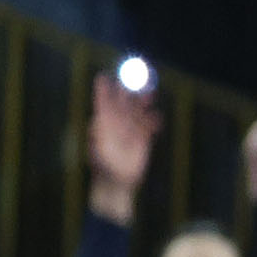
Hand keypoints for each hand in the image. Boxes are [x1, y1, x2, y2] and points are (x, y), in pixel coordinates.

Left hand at [87, 75, 159, 215]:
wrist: (118, 180)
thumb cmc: (104, 163)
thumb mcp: (100, 145)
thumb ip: (102, 131)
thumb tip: (101, 114)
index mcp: (103, 121)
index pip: (103, 100)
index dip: (103, 89)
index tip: (104, 77)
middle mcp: (117, 122)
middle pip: (123, 101)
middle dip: (129, 90)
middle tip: (134, 80)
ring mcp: (130, 128)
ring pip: (138, 110)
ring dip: (143, 102)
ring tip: (150, 94)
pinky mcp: (143, 137)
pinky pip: (149, 124)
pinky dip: (153, 121)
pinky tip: (156, 120)